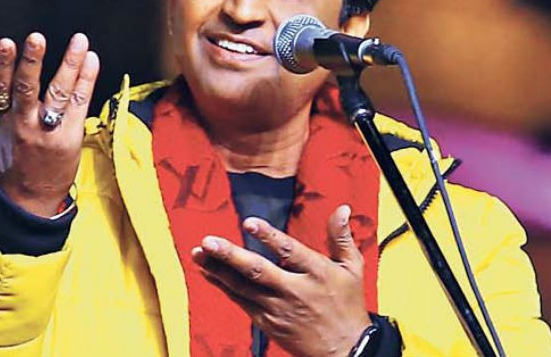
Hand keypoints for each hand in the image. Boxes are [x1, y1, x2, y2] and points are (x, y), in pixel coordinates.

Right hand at [0, 32, 99, 216]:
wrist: (29, 196)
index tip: (6, 42)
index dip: (2, 64)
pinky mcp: (69, 136)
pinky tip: (92, 59)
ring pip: (59, 94)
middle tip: (36, 38)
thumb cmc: (8, 151)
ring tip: (80, 40)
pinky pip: (79, 103)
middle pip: (26, 90)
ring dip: (70, 64)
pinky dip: (87, 80)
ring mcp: (47, 130)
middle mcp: (22, 124)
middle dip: (31, 63)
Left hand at [191, 205, 370, 355]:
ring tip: (198, 252)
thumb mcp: (352, 268)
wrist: (347, 352)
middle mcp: (295, 291)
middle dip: (231, 256)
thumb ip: (341, 237)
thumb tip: (341, 208)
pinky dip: (222, 286)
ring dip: (218, 269)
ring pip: (243, 287)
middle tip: (208, 242)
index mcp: (317, 273)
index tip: (249, 222)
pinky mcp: (267, 322)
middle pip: (259, 271)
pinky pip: (240, 301)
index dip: (269, 236)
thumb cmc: (348, 304)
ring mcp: (278, 308)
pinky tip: (208, 271)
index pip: (289, 252)